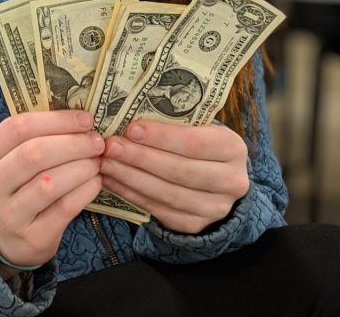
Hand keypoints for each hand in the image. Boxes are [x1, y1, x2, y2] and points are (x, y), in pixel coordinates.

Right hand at [0, 110, 104, 271]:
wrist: (4, 240)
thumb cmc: (16, 186)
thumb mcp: (11, 160)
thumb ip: (36, 136)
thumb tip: (80, 117)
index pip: (18, 127)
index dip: (56, 120)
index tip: (85, 118)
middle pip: (34, 153)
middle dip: (73, 143)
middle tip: (97, 141)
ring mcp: (10, 215)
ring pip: (49, 182)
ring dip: (81, 167)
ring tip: (97, 161)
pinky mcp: (32, 237)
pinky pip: (64, 208)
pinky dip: (85, 190)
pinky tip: (95, 182)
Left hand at [100, 121, 248, 233]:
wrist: (219, 181)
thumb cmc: (201, 144)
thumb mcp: (200, 127)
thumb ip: (175, 122)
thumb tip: (129, 113)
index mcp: (233, 148)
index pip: (195, 142)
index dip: (162, 137)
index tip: (131, 129)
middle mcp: (231, 181)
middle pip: (180, 171)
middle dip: (141, 158)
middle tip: (110, 146)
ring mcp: (215, 208)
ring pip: (168, 194)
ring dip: (131, 178)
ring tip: (106, 163)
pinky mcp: (196, 226)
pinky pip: (160, 211)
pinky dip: (133, 195)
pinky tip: (113, 181)